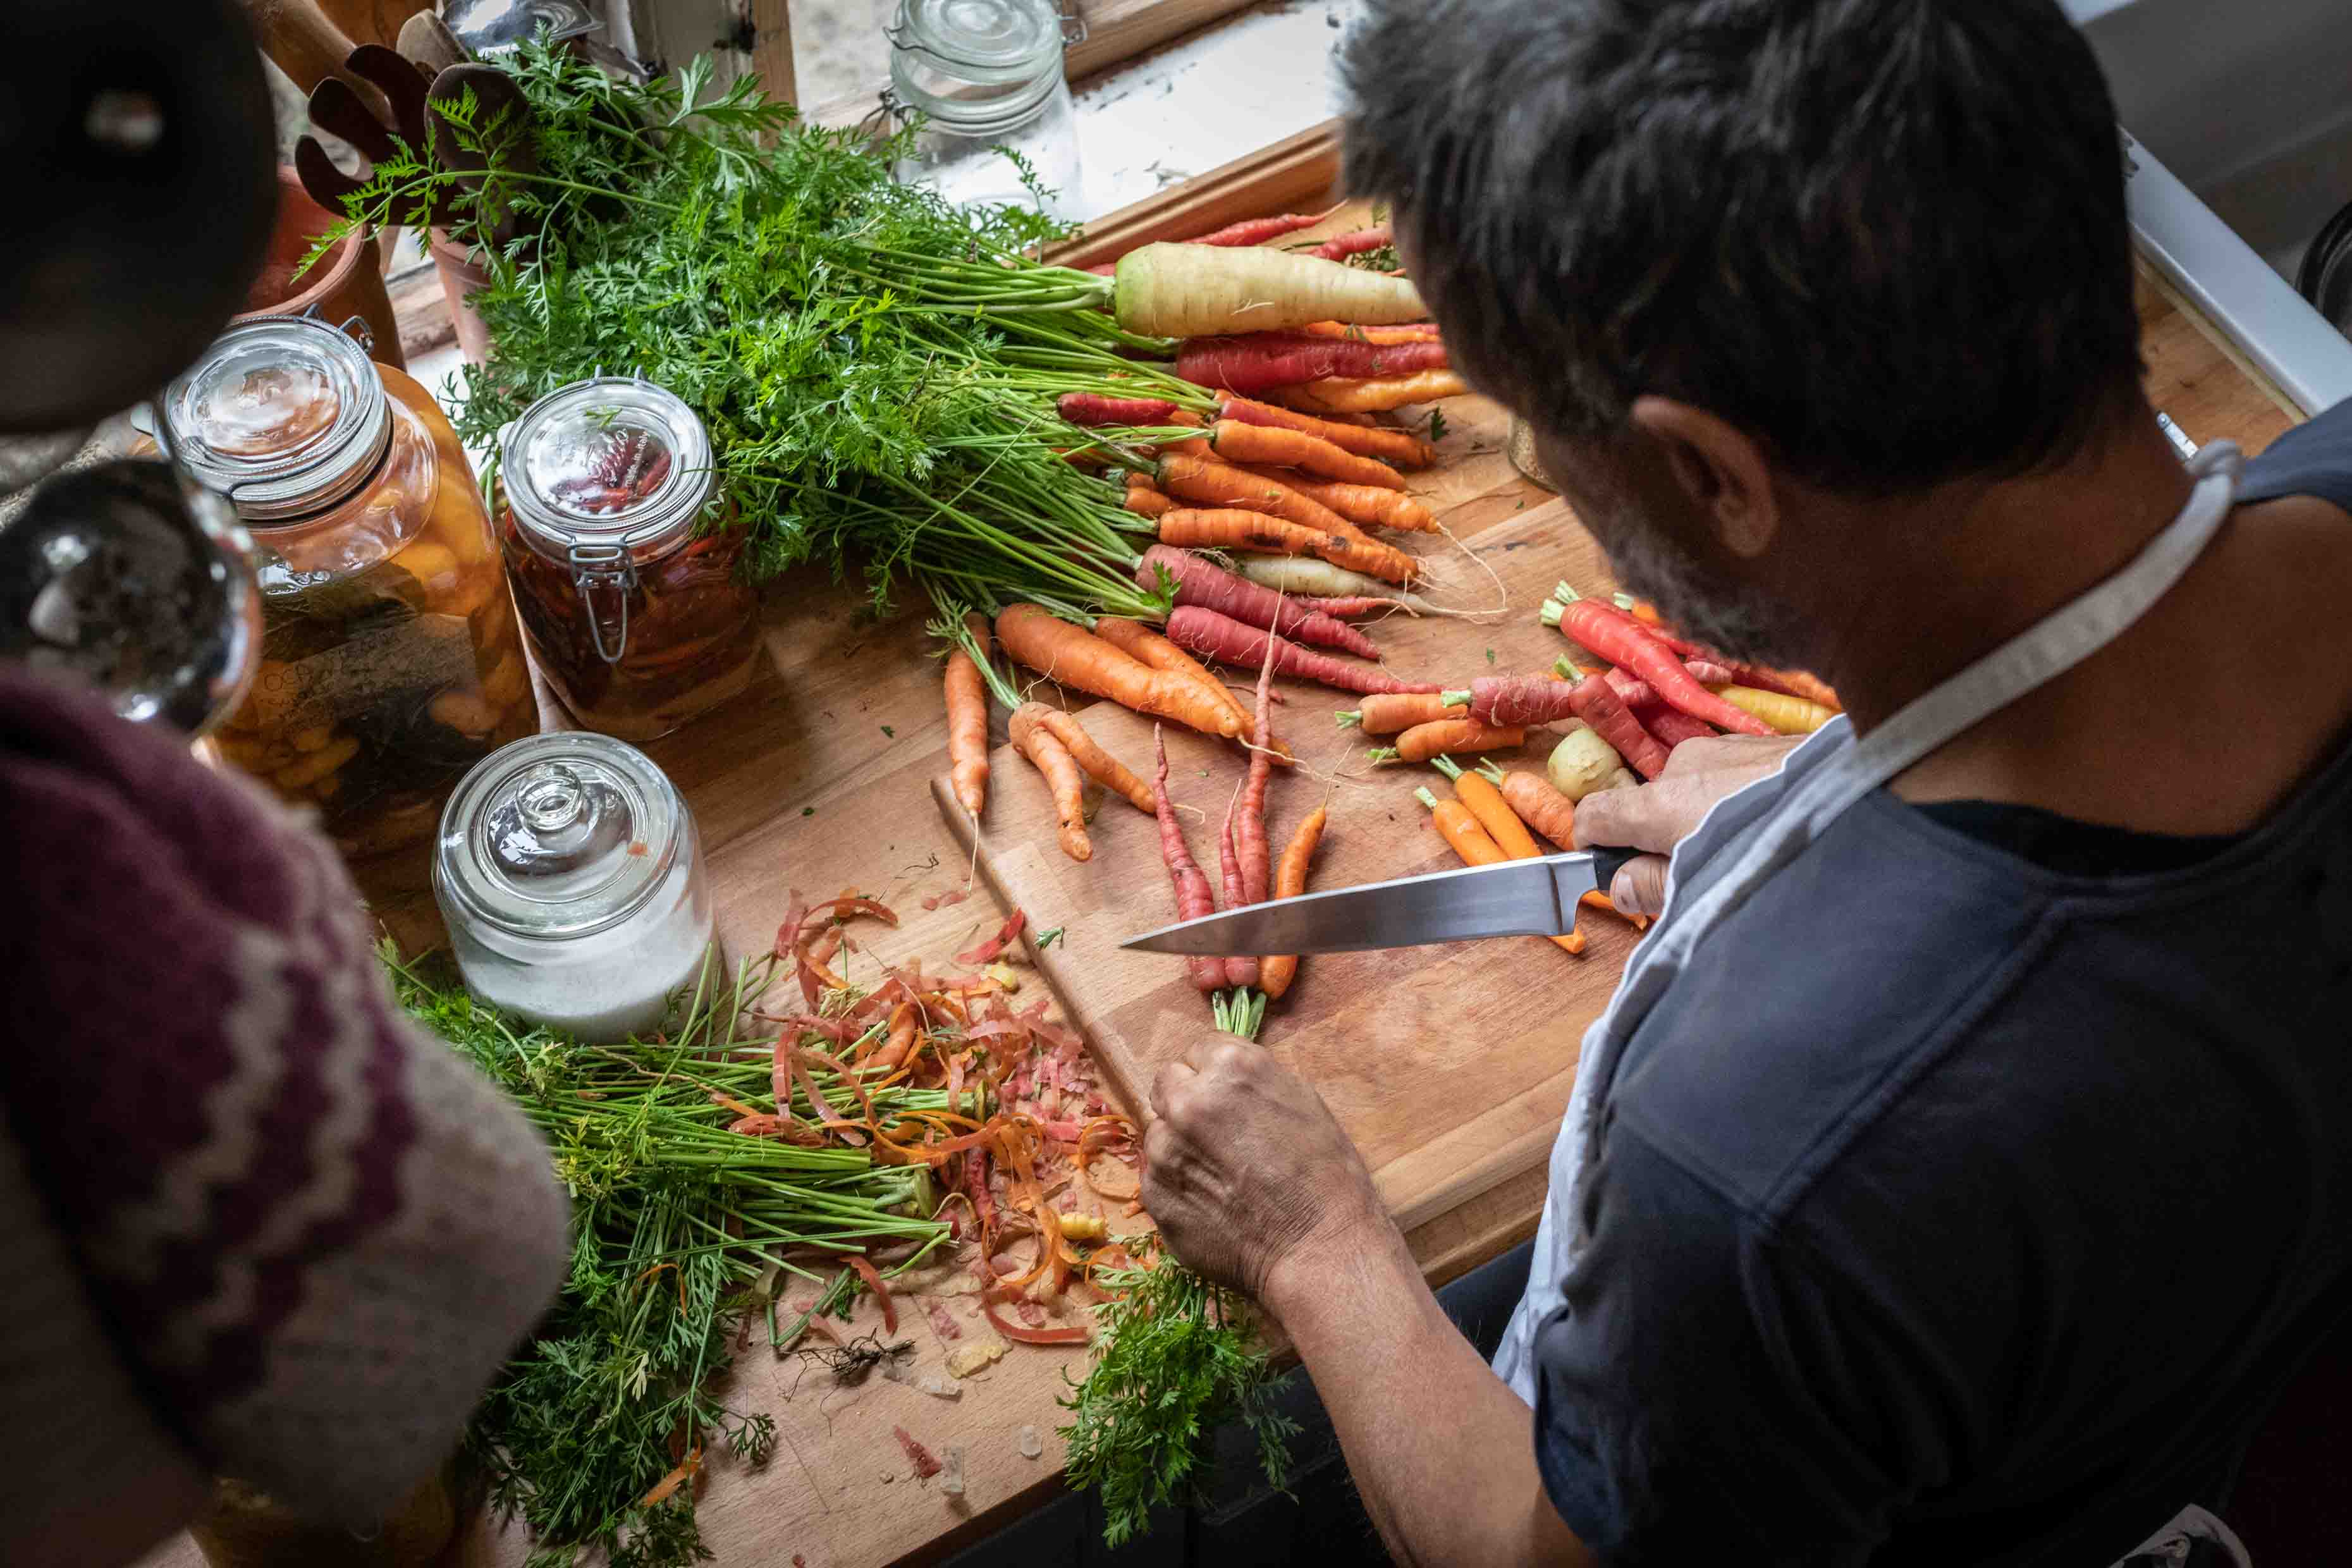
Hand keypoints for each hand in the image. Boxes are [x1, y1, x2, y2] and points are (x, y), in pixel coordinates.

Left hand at [1144, 1037, 1386, 1308]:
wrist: (1319, 1245)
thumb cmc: (1325, 1173)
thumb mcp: (1299, 1099)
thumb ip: (1248, 1080)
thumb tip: (1217, 1078)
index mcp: (1229, 1067)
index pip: (1198, 1051)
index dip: (1214, 1076)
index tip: (1230, 1100)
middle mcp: (1187, 1101)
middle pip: (1166, 1083)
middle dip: (1186, 1101)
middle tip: (1217, 1134)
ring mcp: (1164, 1149)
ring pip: (1158, 1133)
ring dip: (1179, 1145)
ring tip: (1220, 1175)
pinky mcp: (1154, 1193)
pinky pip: (1155, 1176)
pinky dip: (1176, 1184)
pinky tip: (1212, 1202)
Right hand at [1573, 734, 1804, 914]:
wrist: (1876, 793)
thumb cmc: (1781, 850)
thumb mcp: (1708, 888)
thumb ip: (1654, 888)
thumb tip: (1620, 884)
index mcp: (1661, 803)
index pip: (1595, 814)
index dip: (1596, 846)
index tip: (1616, 871)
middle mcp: (1687, 765)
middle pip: (1653, 805)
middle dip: (1668, 838)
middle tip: (1710, 874)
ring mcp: (1731, 748)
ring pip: (1700, 788)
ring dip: (1713, 818)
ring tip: (1760, 847)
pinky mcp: (1771, 742)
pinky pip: (1740, 774)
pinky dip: (1747, 799)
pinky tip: (1785, 822)